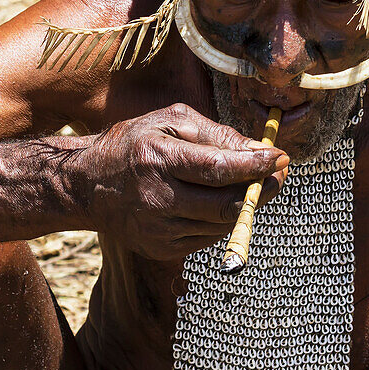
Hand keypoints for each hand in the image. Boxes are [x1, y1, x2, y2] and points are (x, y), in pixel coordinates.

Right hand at [62, 104, 288, 259]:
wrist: (88, 185)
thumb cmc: (134, 144)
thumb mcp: (169, 121)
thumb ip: (216, 133)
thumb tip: (258, 150)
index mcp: (158, 159)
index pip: (218, 168)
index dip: (255, 165)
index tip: (279, 158)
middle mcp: (157, 198)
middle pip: (226, 203)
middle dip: (260, 189)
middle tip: (276, 173)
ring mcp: (159, 229)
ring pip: (222, 224)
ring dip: (244, 205)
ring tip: (249, 185)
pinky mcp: (162, 249)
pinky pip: (209, 238)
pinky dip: (222, 220)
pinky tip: (218, 201)